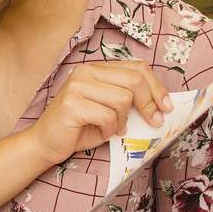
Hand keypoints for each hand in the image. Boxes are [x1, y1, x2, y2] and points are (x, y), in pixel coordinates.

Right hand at [30, 61, 172, 165]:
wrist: (45, 143)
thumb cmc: (79, 128)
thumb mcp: (108, 108)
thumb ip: (127, 98)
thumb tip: (161, 104)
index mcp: (96, 69)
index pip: (137, 67)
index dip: (157, 87)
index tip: (167, 106)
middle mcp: (85, 72)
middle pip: (134, 80)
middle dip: (149, 104)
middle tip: (155, 122)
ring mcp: (76, 86)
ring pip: (122, 100)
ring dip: (123, 121)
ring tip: (112, 129)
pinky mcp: (71, 104)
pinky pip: (107, 116)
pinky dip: (109, 130)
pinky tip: (100, 133)